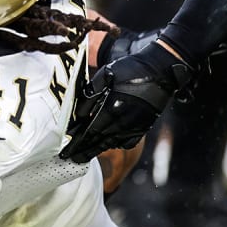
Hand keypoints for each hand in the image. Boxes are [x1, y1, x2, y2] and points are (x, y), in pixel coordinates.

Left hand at [61, 40, 193, 162]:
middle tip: (69, 158)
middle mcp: (122, 122)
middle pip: (98, 141)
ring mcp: (134, 126)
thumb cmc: (132, 69)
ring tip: (83, 156)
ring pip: (111, 143)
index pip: (89, 131)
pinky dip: (115, 145)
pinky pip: (127, 142)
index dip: (76, 141)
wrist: (161, 70)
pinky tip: (107, 144)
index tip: (65, 150)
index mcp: (111, 109)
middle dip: (83, 150)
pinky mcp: (143, 126)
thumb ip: (91, 94)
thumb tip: (78, 114)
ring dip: (96, 150)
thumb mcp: (106, 74)